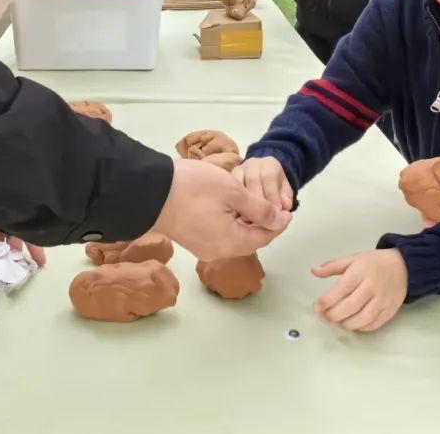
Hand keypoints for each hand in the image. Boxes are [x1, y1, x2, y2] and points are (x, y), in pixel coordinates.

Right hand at [152, 159, 291, 260]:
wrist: (149, 190)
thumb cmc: (194, 188)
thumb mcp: (233, 192)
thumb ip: (259, 208)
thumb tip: (279, 220)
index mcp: (232, 243)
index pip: (265, 236)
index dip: (279, 222)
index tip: (289, 208)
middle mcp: (218, 251)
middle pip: (250, 239)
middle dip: (263, 222)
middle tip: (271, 201)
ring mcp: (203, 247)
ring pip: (235, 236)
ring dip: (245, 221)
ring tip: (250, 199)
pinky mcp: (192, 239)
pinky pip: (220, 234)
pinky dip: (230, 221)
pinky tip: (229, 204)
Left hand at [312, 249, 407, 331]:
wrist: (403, 266)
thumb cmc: (374, 262)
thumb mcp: (352, 258)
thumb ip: (332, 266)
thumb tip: (314, 271)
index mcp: (361, 271)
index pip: (341, 289)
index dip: (326, 301)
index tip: (316, 307)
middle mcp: (372, 286)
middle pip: (350, 306)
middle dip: (334, 315)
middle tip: (325, 317)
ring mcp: (383, 300)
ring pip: (363, 319)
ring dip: (346, 324)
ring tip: (338, 321)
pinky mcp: (391, 310)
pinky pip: (374, 324)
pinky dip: (361, 328)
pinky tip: (353, 324)